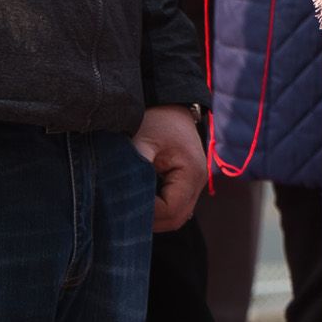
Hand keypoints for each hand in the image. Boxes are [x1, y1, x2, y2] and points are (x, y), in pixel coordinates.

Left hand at [131, 105, 207, 230]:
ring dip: (155, 216)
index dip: (147, 214)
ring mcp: (197, 182)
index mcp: (191, 172)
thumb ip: (133, 171)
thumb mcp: (140, 141)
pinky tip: (142, 199)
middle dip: (150, 220)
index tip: (123, 203)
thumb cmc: (154, 119)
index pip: (171, 211)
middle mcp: (199, 180)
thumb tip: (121, 202)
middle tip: (123, 211)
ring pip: (177, 216)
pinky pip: (176, 206)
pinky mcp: (189, 182)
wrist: (168, 101)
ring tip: (131, 204)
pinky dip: (160, 209)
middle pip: (176, 219)